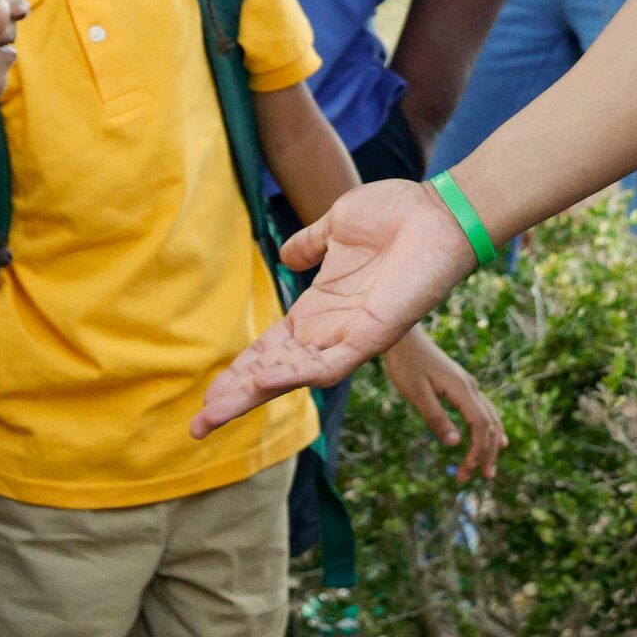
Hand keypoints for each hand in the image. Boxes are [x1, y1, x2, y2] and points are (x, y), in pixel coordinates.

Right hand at [193, 180, 477, 436]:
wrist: (438, 211)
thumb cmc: (397, 213)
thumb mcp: (339, 226)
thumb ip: (310, 246)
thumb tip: (285, 257)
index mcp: (322, 307)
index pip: (273, 347)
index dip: (242, 369)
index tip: (209, 393)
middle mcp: (333, 329)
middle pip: (275, 371)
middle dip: (238, 395)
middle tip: (199, 424)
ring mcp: (352, 336)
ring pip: (295, 376)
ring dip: (256, 392)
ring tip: (216, 411)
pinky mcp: (373, 336)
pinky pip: (329, 365)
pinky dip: (295, 374)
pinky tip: (263, 380)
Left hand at [381, 326, 506, 483]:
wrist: (404, 338)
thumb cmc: (406, 364)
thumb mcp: (415, 393)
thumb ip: (435, 417)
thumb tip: (455, 443)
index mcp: (461, 389)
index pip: (479, 426)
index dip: (477, 451)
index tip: (465, 472)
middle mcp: (470, 387)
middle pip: (489, 424)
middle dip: (486, 453)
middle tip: (478, 478)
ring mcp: (468, 385)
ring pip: (490, 417)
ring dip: (491, 443)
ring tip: (488, 468)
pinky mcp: (461, 384)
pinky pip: (484, 409)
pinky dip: (492, 428)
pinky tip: (497, 439)